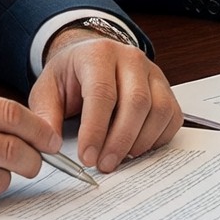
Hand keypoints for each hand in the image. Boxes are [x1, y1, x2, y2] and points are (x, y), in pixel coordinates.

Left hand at [31, 29, 181, 173]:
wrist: (91, 58)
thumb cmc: (70, 75)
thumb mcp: (47, 90)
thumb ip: (46, 116)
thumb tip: (50, 147)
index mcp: (98, 54)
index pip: (102, 92)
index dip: (95, 129)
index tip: (86, 157)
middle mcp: (131, 58)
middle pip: (136, 102)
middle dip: (120, 140)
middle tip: (104, 165)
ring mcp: (153, 73)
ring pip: (159, 110)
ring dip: (140, 142)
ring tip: (119, 159)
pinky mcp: (167, 89)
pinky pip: (172, 117)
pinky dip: (157, 139)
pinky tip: (136, 149)